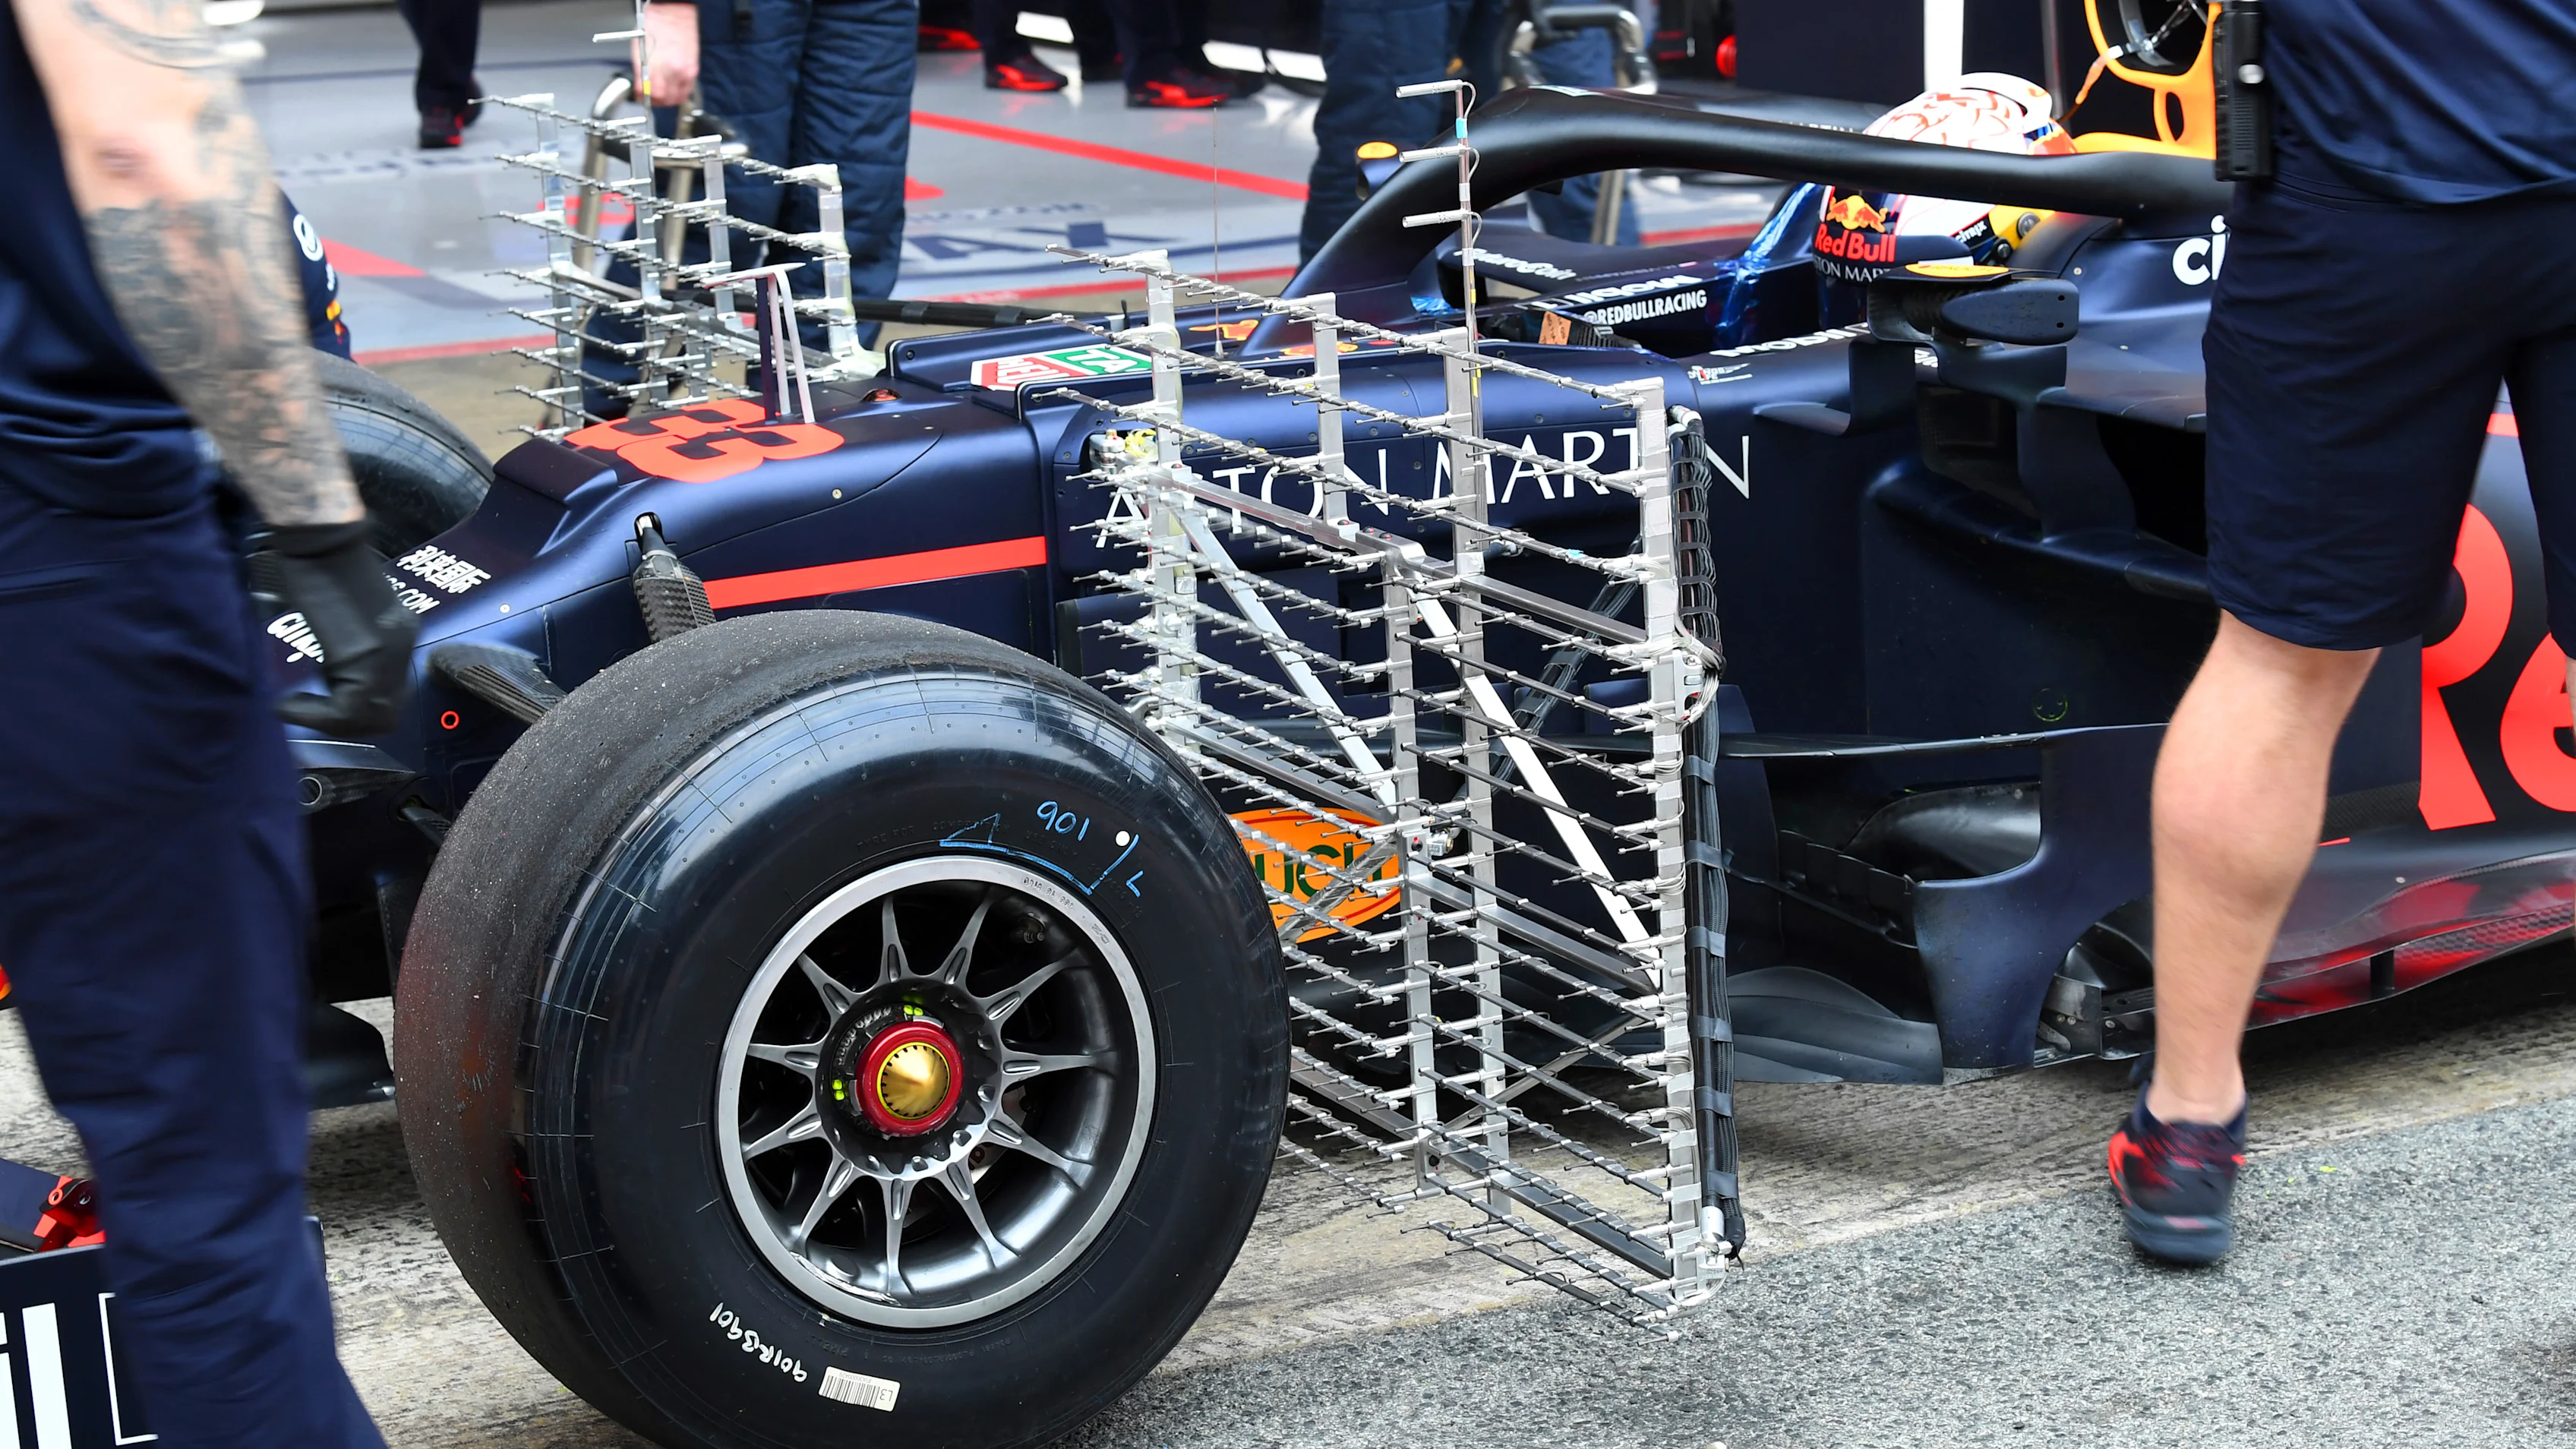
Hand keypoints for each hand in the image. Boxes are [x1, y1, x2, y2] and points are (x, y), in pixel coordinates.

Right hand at [267, 521, 419, 736]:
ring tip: (294, 707)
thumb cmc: (317, 561)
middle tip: (306, 712)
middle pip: (384, 713)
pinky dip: (315, 714)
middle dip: (344, 724)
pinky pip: (348, 706)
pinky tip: (289, 704)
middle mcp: (402, 641)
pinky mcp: (366, 649)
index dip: (355, 713)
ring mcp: (389, 647)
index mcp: (399, 631)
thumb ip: (350, 645)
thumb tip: (335, 680)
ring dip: (326, 721)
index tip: (316, 706)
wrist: (316, 534)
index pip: (388, 694)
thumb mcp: (342, 612)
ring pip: (366, 714)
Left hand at [637, 1, 699, 107]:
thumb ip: (640, 70)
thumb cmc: (656, 24)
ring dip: (668, 100)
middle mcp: (669, 69)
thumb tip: (641, 85)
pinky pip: (686, 91)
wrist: (674, 12)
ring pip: (676, 98)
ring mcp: (683, 71)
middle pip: (662, 98)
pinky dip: (679, 94)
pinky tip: (674, 89)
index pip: (647, 92)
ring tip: (663, 96)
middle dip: (655, 101)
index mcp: (653, 63)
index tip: (640, 96)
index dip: (642, 97)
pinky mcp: (693, 70)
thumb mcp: (639, 47)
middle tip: (651, 98)